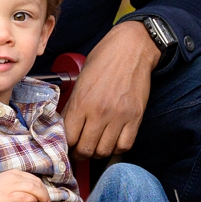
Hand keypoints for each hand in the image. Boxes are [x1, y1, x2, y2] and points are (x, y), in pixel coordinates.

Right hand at [0, 169, 51, 201]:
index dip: (43, 189)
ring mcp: (11, 186)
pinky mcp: (8, 197)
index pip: (35, 179)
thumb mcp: (5, 183)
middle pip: (37, 184)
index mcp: (14, 173)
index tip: (46, 197)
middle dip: (45, 194)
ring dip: (42, 198)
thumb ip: (17, 185)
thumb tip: (31, 194)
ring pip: (34, 189)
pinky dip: (33, 201)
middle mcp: (14, 177)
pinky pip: (26, 197)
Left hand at [62, 19, 159, 158]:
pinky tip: (113, 141)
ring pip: (104, 151)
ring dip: (98, 152)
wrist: (131, 48)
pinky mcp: (135, 117)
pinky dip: (117, 148)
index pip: (68, 138)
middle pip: (85, 149)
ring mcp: (119, 116)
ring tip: (96, 145)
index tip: (67, 145)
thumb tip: (67, 127)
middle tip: (80, 150)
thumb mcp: (81, 80)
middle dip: (80, 153)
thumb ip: (73, 105)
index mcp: (81, 102)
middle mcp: (99, 112)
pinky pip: (125, 145)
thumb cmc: (104, 60)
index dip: (65, 145)